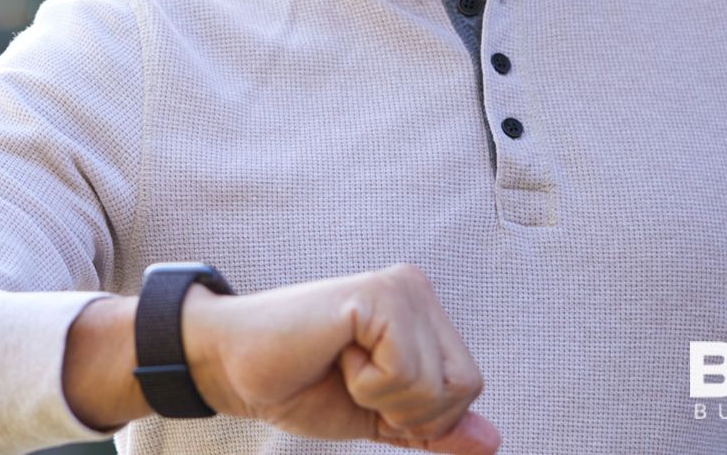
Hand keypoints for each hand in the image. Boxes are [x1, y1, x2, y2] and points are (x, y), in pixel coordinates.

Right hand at [183, 263, 499, 453]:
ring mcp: (399, 288)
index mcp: (422, 313)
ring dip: (382, 399)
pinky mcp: (376, 296)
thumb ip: (431, 427)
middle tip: (352, 381)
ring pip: (436, 385)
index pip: (468, 387)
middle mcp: (416, 289)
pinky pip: (405, 373)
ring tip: (340, 365)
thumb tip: (493, 441)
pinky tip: (335, 354)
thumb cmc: (299, 385)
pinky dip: (368, 385)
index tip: (364, 392)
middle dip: (408, 412)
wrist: (233, 368)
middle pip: (464, 387)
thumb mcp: (378, 416)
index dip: (420, 416)